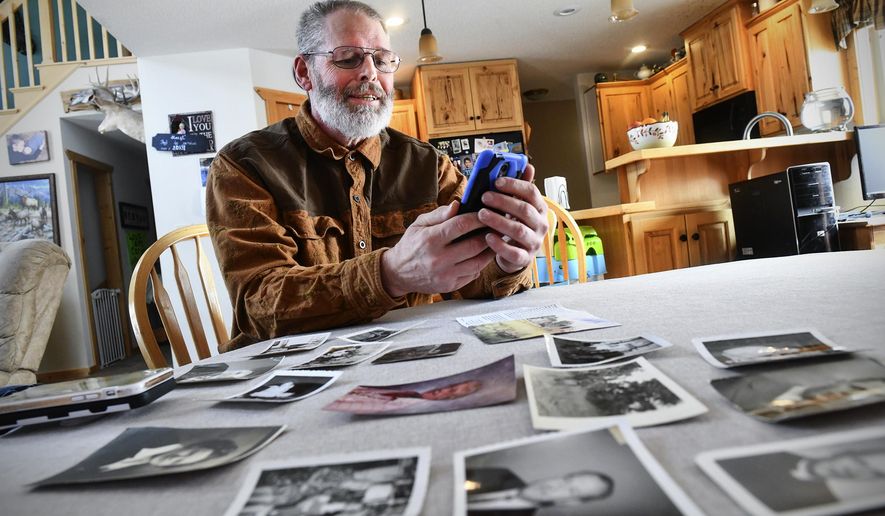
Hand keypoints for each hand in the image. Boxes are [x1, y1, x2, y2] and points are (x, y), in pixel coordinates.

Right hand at [380, 202, 494, 297]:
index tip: (485, 212)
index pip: (461, 225)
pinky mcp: (450, 286)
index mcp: (430, 239)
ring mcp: (445, 275)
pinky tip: (482, 255)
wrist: (398, 273)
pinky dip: (480, 264)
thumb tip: (458, 204)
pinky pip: (472, 275)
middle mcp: (438, 259)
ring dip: (489, 251)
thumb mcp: (419, 224)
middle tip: (497, 226)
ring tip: (494, 241)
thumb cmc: (411, 244)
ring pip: (478, 262)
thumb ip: (439, 214)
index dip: (477, 218)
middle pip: (474, 245)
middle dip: (489, 234)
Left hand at [476, 164, 547, 272]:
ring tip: (481, 214)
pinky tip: (487, 237)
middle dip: (503, 201)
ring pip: (518, 230)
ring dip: (498, 220)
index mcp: (541, 209)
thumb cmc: (515, 224)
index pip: (532, 192)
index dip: (515, 185)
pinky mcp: (524, 258)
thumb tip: (528, 165)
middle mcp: (541, 225)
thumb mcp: (517, 206)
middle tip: (484, 196)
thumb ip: (520, 188)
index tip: (496, 181)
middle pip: (524, 210)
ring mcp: (534, 243)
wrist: (516, 255)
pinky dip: (499, 244)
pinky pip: (513, 252)